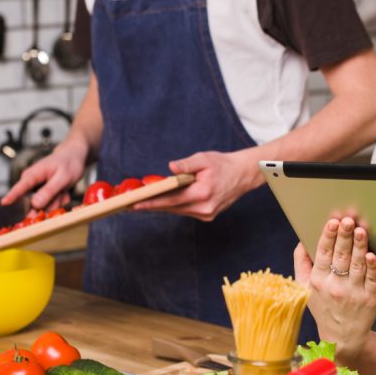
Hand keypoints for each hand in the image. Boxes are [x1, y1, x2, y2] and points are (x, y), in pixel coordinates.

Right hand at [1, 144, 85, 210]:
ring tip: (63, 189)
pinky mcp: (42, 195)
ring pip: (45, 206)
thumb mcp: (63, 177)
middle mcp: (31, 183)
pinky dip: (59, 200)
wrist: (74, 157)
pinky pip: (50, 205)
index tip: (3, 203)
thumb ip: (49, 191)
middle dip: (50, 203)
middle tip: (61, 193)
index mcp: (33, 175)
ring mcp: (36, 190)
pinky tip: (63, 191)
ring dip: (57, 201)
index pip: (20, 187)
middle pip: (34, 204)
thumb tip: (35, 204)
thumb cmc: (68, 163)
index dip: (11, 196)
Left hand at [133, 150, 257, 220]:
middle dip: (153, 205)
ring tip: (143, 202)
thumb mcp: (204, 159)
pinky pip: (185, 211)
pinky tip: (163, 201)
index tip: (136, 204)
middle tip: (132, 204)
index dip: (152, 203)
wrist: (242, 174)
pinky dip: (175, 206)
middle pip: (172, 208)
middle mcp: (205, 208)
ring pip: (178, 210)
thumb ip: (186, 164)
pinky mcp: (208, 215)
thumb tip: (171, 167)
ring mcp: (207, 214)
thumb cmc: (222, 164)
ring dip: (162, 206)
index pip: (172, 200)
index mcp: (203, 193)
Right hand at [294, 217, 375, 363]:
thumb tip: (301, 241)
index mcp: (318, 281)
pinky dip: (373, 267)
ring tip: (361, 231)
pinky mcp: (370, 299)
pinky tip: (372, 255)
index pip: (323, 254)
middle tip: (348, 221)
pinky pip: (372, 280)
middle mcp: (335, 287)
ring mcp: (353, 293)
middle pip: (340, 257)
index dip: (328, 237)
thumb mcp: (305, 288)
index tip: (333, 222)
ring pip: (357, 265)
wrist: (342, 336)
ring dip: (359, 247)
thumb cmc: (323, 307)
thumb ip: (301, 264)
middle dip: (344, 237)